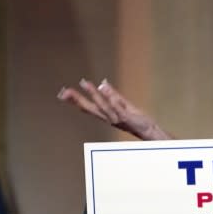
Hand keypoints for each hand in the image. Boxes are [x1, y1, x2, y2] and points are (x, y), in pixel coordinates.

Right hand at [57, 78, 171, 139]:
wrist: (149, 130)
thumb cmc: (135, 118)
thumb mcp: (123, 105)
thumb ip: (113, 95)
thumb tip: (103, 83)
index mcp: (106, 115)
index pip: (87, 107)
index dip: (75, 100)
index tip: (63, 93)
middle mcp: (108, 118)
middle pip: (90, 108)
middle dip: (77, 100)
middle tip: (65, 92)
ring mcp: (117, 118)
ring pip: (103, 106)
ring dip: (93, 94)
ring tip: (85, 83)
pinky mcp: (126, 117)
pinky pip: (117, 106)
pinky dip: (110, 97)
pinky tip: (104, 87)